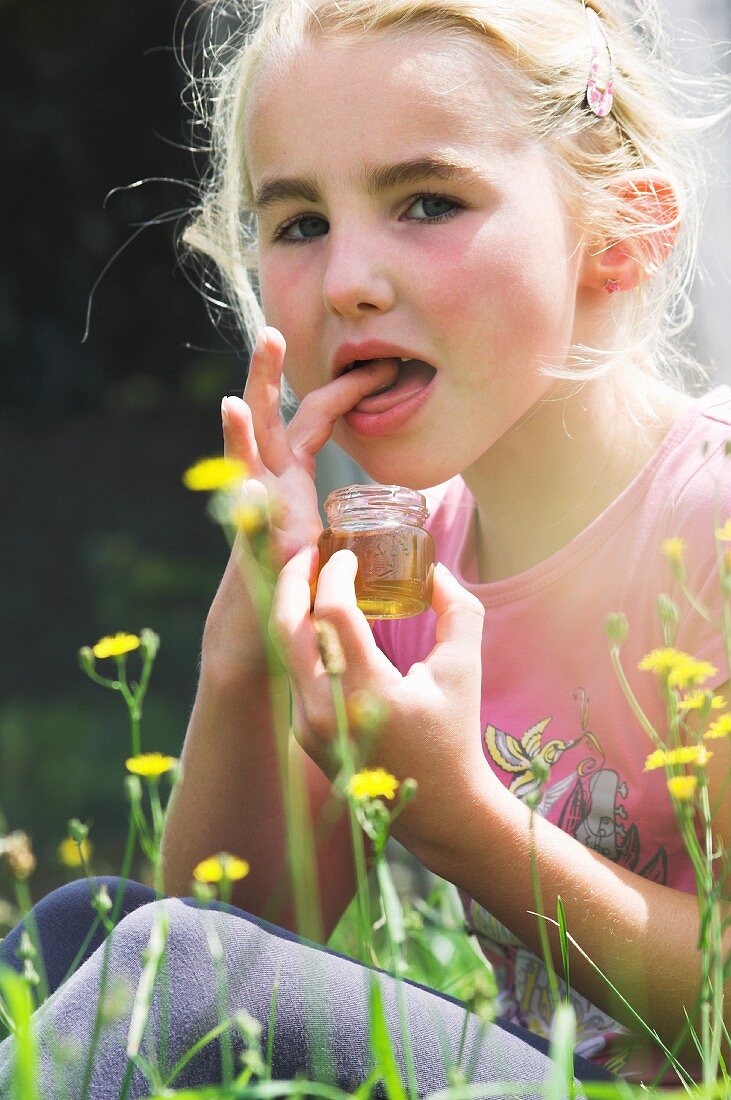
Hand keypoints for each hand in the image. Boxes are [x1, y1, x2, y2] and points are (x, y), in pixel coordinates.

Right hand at [204, 328, 398, 675]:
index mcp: (294, 477)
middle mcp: (270, 484)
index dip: (344, 389)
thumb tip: (405, 517)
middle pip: (271, 419)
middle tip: (271, 333)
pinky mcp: (255, 537)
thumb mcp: (338, 541)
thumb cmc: (307, 587)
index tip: (382, 365)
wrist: (271, 632)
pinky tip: (234, 417)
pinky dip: (240, 465)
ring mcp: (256, 508)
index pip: (315, 418)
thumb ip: (355, 520)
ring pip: (250, 451)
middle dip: (268, 375)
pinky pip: (246, 499)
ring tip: (247, 378)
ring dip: (247, 414)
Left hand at [269, 544, 491, 864]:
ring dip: (294, 607)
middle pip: (286, 626)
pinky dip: (303, 638)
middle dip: (292, 578)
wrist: (439, 808)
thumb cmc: (454, 734)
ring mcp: (307, 724)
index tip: (346, 553)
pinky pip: (294, 671)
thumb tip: (436, 571)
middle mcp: (326, 710)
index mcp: (367, 693)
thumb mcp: (464, 669)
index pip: (331, 614)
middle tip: (310, 552)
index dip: (334, 573)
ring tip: (315, 580)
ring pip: (283, 649)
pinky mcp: (303, 732)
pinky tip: (321, 620)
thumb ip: (456, 611)